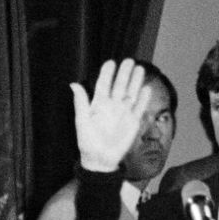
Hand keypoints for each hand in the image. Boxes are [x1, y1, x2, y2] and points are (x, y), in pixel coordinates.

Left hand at [74, 58, 149, 172]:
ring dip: (135, 81)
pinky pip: (140, 107)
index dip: (107, 73)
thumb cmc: (88, 141)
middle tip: (129, 60)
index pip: (103, 85)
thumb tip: (73, 84)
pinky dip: (144, 98)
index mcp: (98, 104)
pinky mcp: (133, 121)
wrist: (100, 159)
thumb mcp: (82, 121)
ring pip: (131, 93)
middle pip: (119, 85)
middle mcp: (112, 106)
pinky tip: (147, 88)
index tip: (111, 62)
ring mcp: (123, 112)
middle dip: (124, 73)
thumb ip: (80, 102)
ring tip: (139, 68)